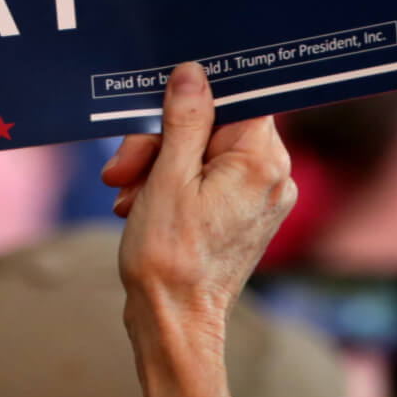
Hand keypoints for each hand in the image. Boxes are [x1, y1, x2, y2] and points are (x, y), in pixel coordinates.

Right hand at [100, 62, 295, 396]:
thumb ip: (184, 120)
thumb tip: (193, 73)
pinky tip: (139, 203)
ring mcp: (260, 197)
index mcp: (262, 162)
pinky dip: (171, 183)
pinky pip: (207, 176)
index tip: (157, 110)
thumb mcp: (168, 177)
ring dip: (159, 164)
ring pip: (204, 150)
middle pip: (214, 126)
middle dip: (162, 140)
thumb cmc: (169, 258)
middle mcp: (273, 177)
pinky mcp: (243, 213)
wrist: (173, 324)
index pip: (237, 98)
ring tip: (127, 193)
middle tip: (124, 168)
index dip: (193, 99)